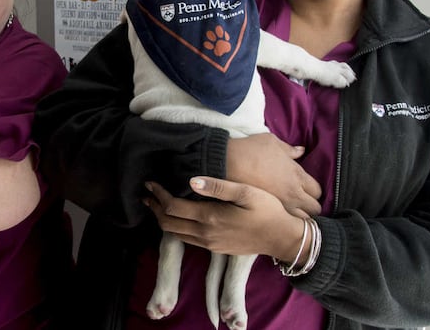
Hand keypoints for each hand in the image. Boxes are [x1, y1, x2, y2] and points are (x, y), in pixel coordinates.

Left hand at [144, 178, 303, 259]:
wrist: (282, 239)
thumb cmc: (268, 210)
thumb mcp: (247, 192)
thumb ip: (218, 186)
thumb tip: (192, 180)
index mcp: (210, 217)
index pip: (172, 207)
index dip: (158, 194)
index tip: (150, 182)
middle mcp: (205, 233)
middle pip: (167, 223)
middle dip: (154, 207)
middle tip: (146, 193)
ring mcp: (209, 244)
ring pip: (174, 234)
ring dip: (161, 218)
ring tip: (155, 204)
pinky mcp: (215, 249)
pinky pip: (185, 239)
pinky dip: (174, 227)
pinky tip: (176, 217)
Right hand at [226, 133, 320, 216]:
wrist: (226, 164)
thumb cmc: (249, 150)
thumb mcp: (271, 142)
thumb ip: (289, 149)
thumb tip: (301, 151)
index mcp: (296, 175)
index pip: (317, 191)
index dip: (312, 191)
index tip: (303, 189)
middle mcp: (293, 193)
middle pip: (315, 209)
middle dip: (309, 206)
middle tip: (299, 203)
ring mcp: (281, 206)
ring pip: (302, 220)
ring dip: (299, 216)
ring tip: (289, 212)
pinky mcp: (267, 213)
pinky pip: (284, 223)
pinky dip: (284, 221)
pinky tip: (276, 216)